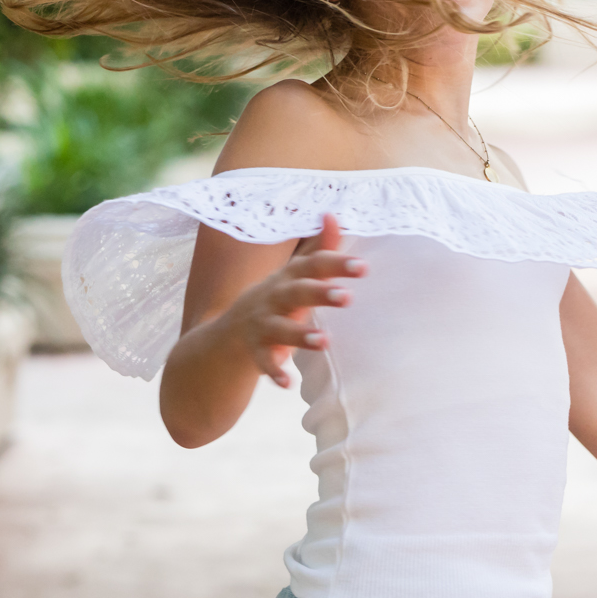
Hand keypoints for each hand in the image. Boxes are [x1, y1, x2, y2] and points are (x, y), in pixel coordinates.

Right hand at [225, 213, 364, 387]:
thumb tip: (333, 214)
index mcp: (290, 277)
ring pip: (280, 329)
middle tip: (347, 298)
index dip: (338, 265)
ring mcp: (264, 324)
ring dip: (300, 336)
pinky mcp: (256, 350)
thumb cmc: (279, 296)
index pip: (315, 266)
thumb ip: (319, 248)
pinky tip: (287, 383)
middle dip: (320, 294)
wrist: (233, 328)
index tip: (363, 267)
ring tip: (324, 342)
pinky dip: (273, 372)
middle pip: (297, 292)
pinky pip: (263, 362)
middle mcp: (275, 298)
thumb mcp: (296, 272)